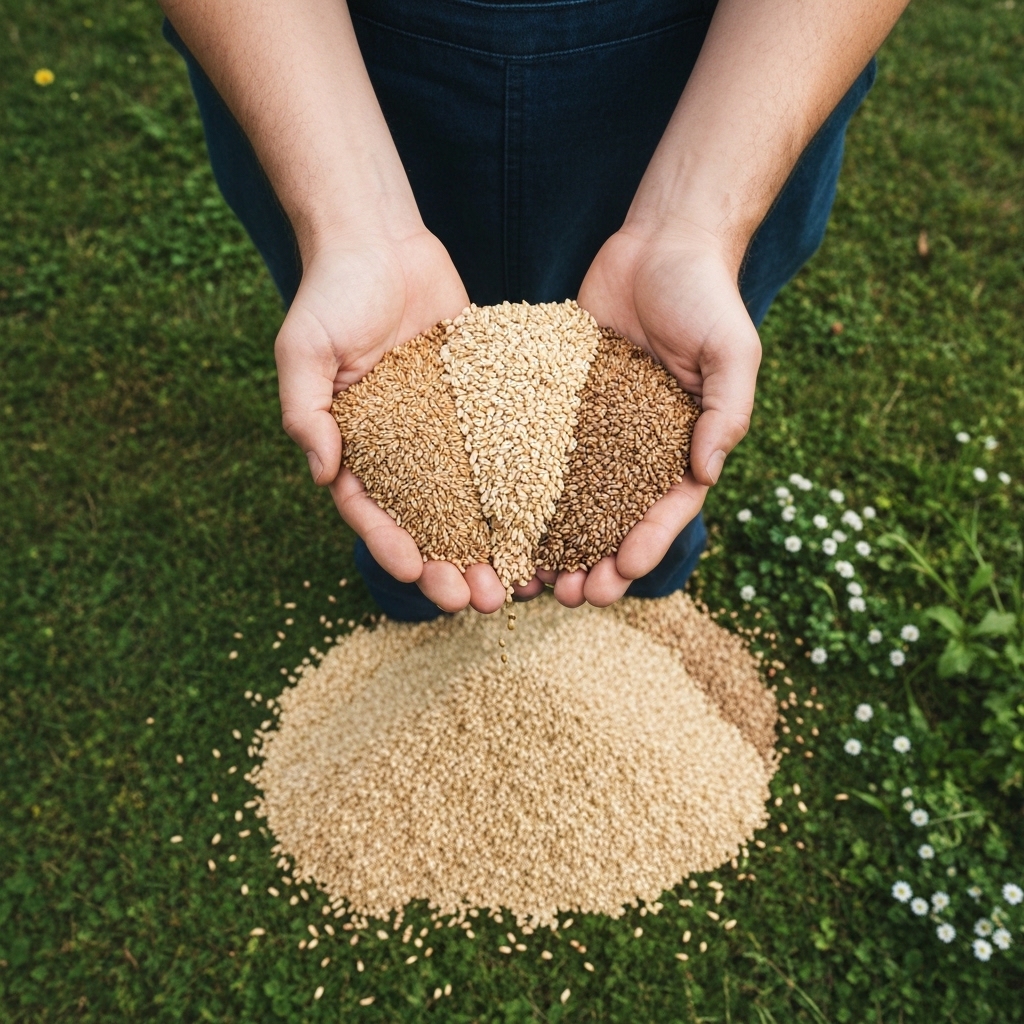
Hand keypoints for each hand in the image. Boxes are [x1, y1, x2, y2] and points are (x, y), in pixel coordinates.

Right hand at [275, 230, 507, 614]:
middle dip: (453, 564)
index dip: (393, 546)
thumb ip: (304, 410)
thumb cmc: (332, 292)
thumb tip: (321, 472)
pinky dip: (526, 488)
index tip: (419, 574)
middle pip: (429, 520)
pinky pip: (507, 449)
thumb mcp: (303, 350)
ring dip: (495, 542)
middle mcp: (405, 448)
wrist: (381, 240)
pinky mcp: (483, 403)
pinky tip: (554, 518)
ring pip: (474, 499)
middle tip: (481, 600)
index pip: (373, 510)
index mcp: (358, 447)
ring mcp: (446, 429)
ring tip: (522, 580)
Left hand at [517, 223, 760, 608]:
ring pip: (570, 496)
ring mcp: (595, 427)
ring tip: (526, 574)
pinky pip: (536, 446)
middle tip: (566, 595)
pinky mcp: (559, 400)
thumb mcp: (732, 352)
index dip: (645, 546)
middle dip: (592, 561)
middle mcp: (636, 446)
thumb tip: (707, 472)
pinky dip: (519, 483)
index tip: (619, 575)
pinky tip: (494, 514)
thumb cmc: (707, 296)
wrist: (660, 244)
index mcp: (681, 446)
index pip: (665, 510)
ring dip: (551, 539)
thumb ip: (727, 410)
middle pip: (613, 518)